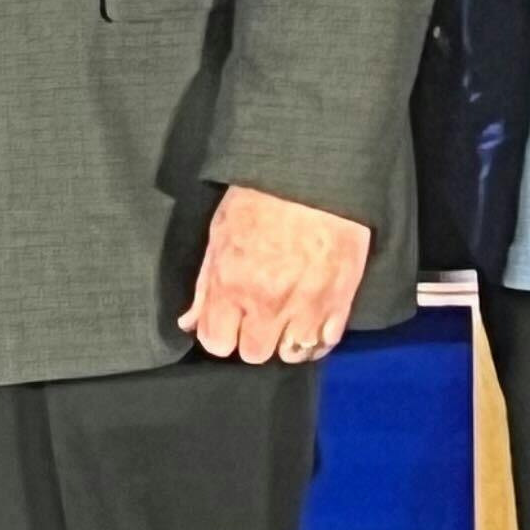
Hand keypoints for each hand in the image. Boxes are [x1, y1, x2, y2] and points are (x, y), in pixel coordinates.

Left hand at [178, 188, 372, 365]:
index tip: (226, 323)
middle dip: (252, 338)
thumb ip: (205, 284)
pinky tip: (311, 325)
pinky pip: (326, 344)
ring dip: (286, 342)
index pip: (216, 342)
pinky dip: (317, 340)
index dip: (220, 334)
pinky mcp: (340, 301)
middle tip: (257, 317)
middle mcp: (268, 304)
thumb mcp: (220, 233)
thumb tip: (190, 322)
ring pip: (291, 354)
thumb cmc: (262, 197)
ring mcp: (307, 306)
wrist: (316, 175)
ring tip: (287, 320)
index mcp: (232, 284)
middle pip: (254, 353)